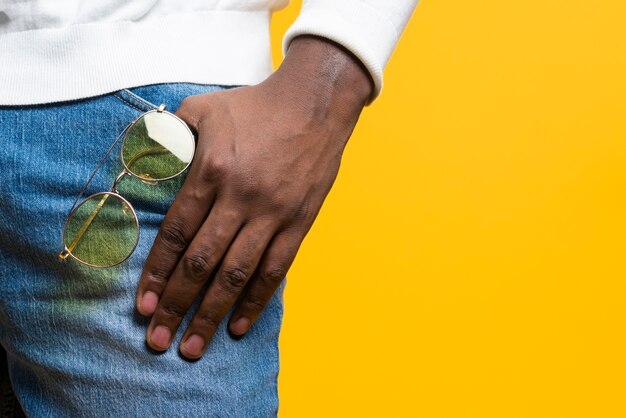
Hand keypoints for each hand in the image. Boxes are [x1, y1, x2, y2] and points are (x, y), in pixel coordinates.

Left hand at [135, 36, 372, 359]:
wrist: (314, 104)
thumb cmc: (256, 106)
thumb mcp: (203, 108)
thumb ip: (170, 135)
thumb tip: (147, 159)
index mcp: (211, 171)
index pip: (176, 234)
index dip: (157, 274)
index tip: (142, 305)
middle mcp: (239, 198)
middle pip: (200, 263)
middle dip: (175, 305)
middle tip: (156, 340)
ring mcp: (272, 214)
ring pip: (235, 274)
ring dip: (211, 314)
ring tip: (192, 347)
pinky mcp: (298, 223)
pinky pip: (275, 270)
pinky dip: (255, 301)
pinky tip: (237, 326)